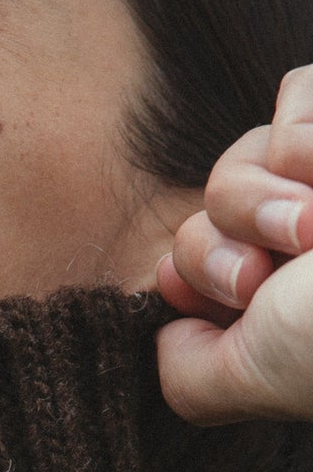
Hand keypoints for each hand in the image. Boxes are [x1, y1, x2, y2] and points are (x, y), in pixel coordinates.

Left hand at [156, 65, 312, 423]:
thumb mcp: (256, 378)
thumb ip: (192, 377)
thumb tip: (172, 327)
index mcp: (291, 299)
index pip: (197, 259)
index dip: (194, 271)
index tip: (234, 295)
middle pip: (210, 207)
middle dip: (221, 246)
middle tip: (272, 273)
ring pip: (247, 152)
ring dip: (258, 199)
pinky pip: (295, 92)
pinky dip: (302, 134)